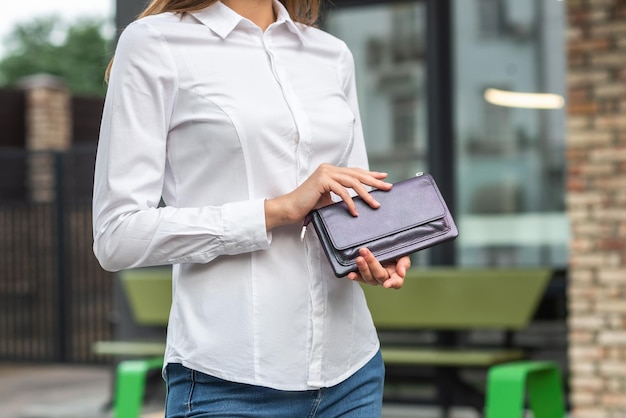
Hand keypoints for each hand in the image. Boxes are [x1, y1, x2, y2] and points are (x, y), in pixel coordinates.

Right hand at [264, 163, 391, 229]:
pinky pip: (342, 192)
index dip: (370, 174)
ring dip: (366, 194)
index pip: (355, 171)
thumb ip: (341, 193)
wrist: (290, 208)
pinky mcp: (322, 181)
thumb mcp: (329, 198)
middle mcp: (329, 168)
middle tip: (387, 187)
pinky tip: (355, 211)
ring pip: (352, 182)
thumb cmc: (308, 205)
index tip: (383, 177)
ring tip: (375, 204)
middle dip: (374, 181)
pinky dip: (350, 202)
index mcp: (331, 170)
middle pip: (357, 174)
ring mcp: (325, 173)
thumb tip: (359, 198)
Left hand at [348, 248, 409, 288]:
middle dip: (372, 264)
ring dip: (363, 268)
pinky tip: (350, 273)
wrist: (386, 247)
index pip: (396, 282)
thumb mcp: (403, 255)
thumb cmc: (396, 252)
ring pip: (368, 277)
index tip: (386, 284)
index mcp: (396, 275)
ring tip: (358, 259)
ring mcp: (373, 278)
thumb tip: (402, 273)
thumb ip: (404, 263)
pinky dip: (355, 276)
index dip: (392, 284)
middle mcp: (384, 278)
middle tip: (364, 252)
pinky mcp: (364, 275)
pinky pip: (359, 278)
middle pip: (379, 275)